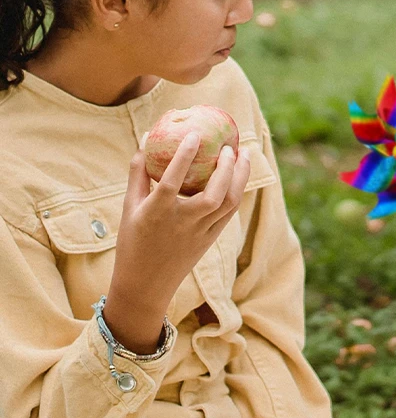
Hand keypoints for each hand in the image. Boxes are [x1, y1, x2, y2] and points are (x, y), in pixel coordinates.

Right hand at [102, 134, 252, 352]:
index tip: (195, 134)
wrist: (146, 283)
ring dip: (240, 177)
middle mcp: (182, 222)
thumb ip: (138, 174)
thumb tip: (145, 140)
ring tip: (244, 155)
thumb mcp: (129, 208)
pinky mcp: (211, 239)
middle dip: (226, 167)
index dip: (184, 156)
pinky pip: (229, 213)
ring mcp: (200, 232)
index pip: (172, 180)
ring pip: (228, 203)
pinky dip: (236, 192)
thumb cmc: (133, 241)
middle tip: (230, 146)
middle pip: (213, 193)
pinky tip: (239, 176)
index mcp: (156, 213)